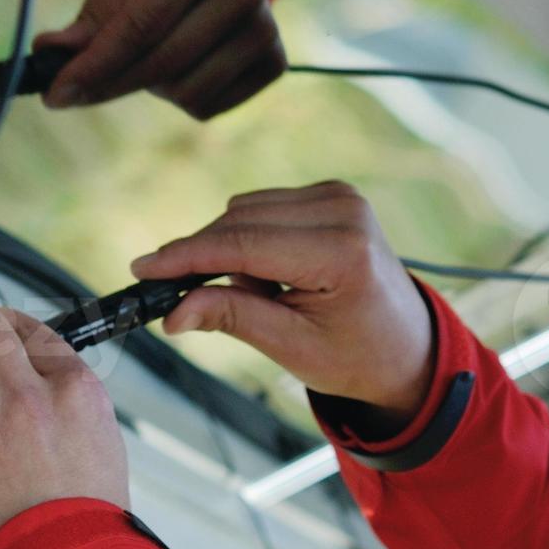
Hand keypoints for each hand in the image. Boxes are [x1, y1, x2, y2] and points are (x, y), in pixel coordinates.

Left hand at [35, 0, 283, 119]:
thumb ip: (93, 11)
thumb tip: (51, 52)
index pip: (142, 24)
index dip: (96, 65)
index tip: (54, 94)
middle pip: (162, 64)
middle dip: (107, 83)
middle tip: (67, 91)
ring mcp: (265, 29)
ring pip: (184, 93)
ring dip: (148, 85)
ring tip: (148, 49)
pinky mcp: (274, 61)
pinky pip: (207, 107)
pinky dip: (178, 97)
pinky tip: (179, 62)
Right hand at [132, 182, 433, 415]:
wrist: (406, 346)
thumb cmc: (355, 356)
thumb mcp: (291, 347)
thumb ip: (231, 318)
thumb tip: (173, 313)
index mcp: (341, 253)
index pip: (243, 245)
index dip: (186, 256)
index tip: (143, 268)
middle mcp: (344, 211)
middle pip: (239, 220)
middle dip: (205, 258)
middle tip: (187, 301)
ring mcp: (341, 196)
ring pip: (246, 210)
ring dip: (234, 251)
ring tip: (265, 296)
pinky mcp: (333, 193)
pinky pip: (264, 207)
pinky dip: (252, 239)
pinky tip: (274, 275)